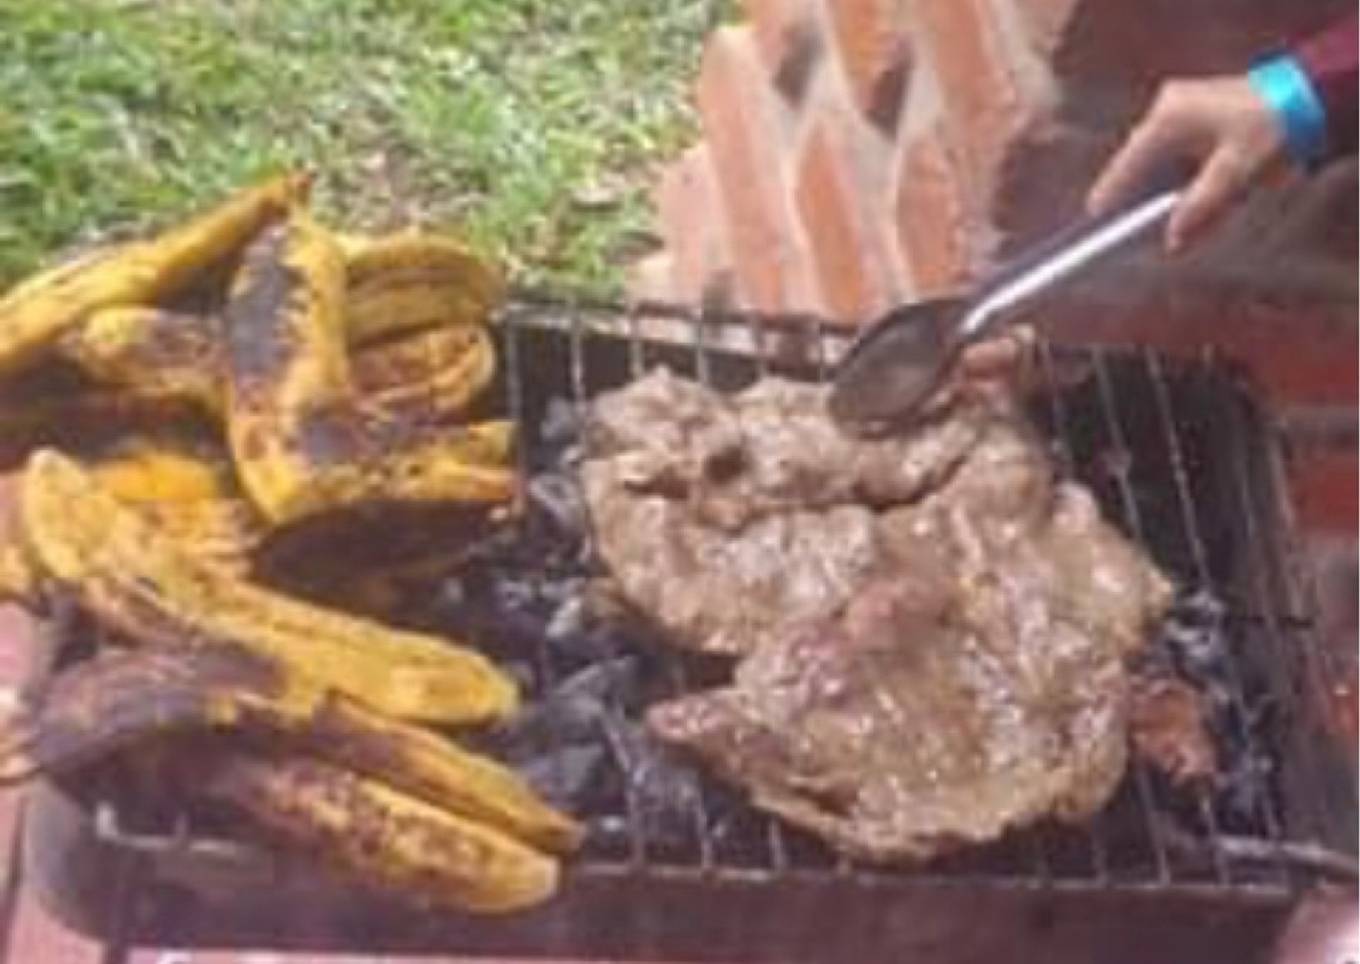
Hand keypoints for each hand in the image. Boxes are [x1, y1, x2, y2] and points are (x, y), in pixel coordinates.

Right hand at [1087, 77, 1287, 251]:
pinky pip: (1176, 154)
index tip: (1093, 225)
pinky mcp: (1195, 113)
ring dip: (1165, 192)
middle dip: (1144, 202)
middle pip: (1141, 167)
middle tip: (1139, 236)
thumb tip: (1171, 241)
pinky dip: (1179, 178)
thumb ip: (1199, 209)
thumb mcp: (1236, 174)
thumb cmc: (1273, 128)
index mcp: (1167, 120)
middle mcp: (1166, 110)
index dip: (1108, 199)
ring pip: (1160, 163)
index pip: (1125, 167)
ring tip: (1173, 223)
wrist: (1310, 94)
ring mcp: (1180, 107)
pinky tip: (1188, 199)